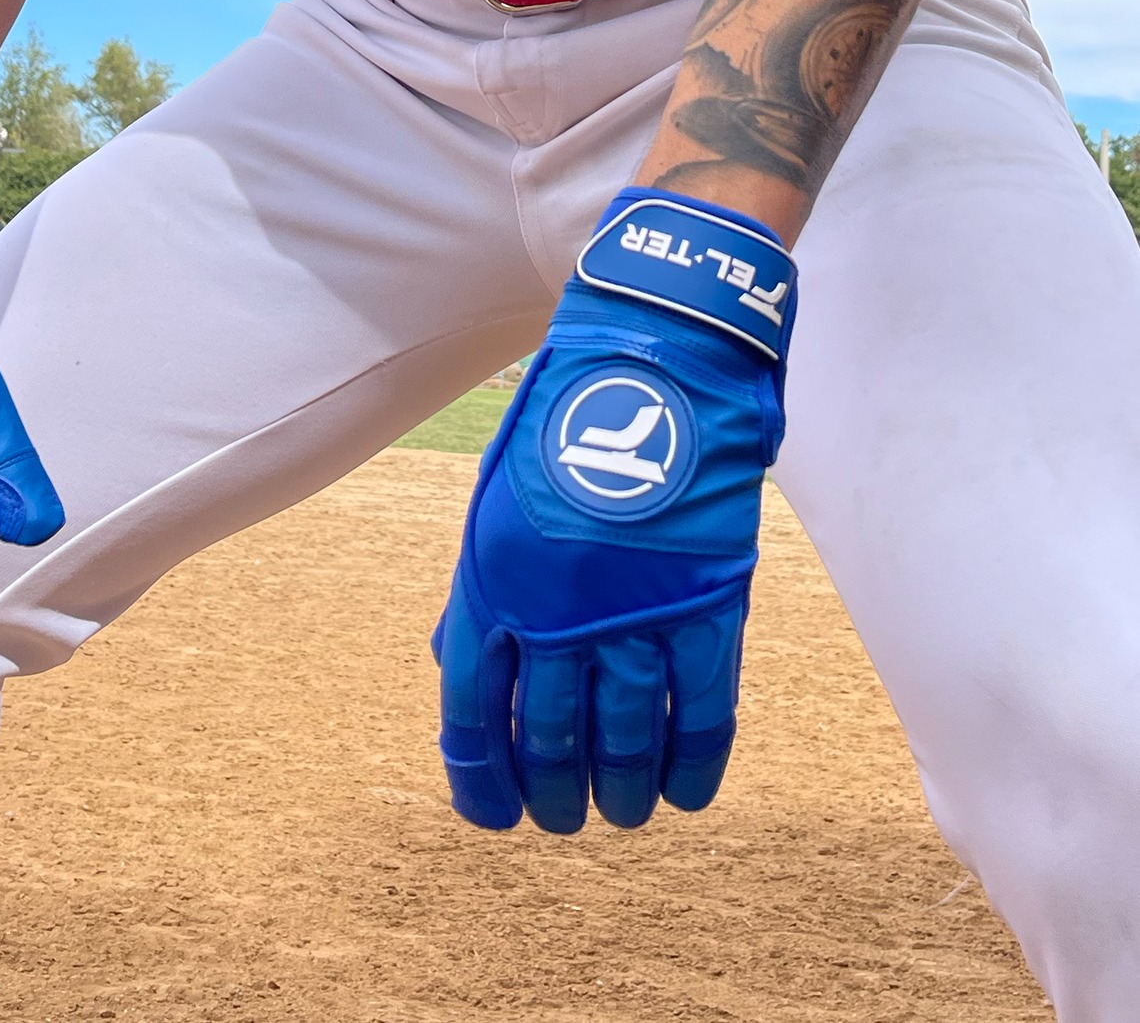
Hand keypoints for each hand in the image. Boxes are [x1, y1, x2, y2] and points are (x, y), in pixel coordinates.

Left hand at [433, 188, 795, 832]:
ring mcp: (635, 606)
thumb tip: (465, 666)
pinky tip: (685, 795)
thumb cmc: (565, 426)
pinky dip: (694, 762)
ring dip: (617, 789)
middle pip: (547, 734)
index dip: (480, 773)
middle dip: (550, 791)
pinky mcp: (708, 599)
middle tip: (560, 817)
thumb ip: (485, 587)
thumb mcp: (497, 503)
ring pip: (622, 735)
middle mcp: (558, 605)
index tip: (493, 814)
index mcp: (495, 576)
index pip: (473, 705)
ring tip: (617, 813)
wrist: (657, 356)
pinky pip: (703, 708)